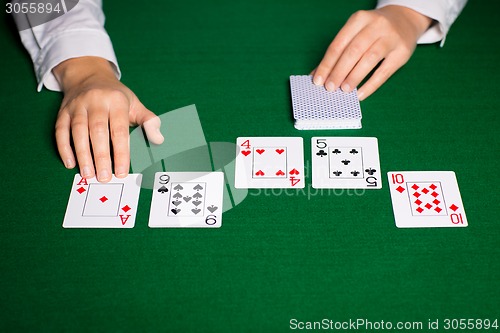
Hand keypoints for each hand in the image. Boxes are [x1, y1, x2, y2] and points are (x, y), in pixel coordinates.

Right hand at [53, 56, 163, 181]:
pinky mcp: (63, 111)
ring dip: (82, 155)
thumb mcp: (135, 104)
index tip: (122, 171)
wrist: (89, 75)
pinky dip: (64, 147)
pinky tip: (70, 163)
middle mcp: (95, 101)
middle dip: (101, 156)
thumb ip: (148, 121)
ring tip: (88, 174)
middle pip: (98, 131)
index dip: (121, 152)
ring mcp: (77, 105)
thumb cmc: (116, 96)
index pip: (119, 130)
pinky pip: (60, 130)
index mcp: (116, 100)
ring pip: (78, 131)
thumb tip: (159, 139)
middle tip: (104, 177)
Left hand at [312, 5, 431, 99]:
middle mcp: (376, 26)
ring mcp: (391, 38)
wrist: (405, 19)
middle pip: (353, 51)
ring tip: (344, 90)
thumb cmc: (372, 31)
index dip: (327, 64)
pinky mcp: (402, 52)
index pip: (338, 44)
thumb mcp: (355, 33)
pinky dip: (370, 85)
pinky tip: (360, 94)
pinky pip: (384, 72)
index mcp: (359, 19)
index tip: (318, 80)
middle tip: (330, 88)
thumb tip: (317, 75)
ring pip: (369, 59)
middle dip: (338, 71)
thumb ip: (338, 53)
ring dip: (354, 77)